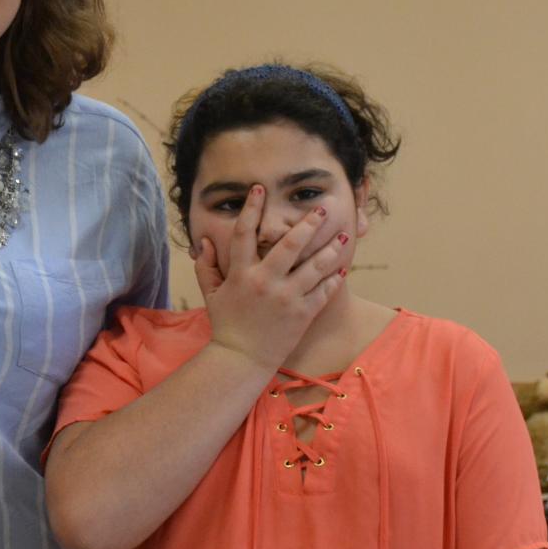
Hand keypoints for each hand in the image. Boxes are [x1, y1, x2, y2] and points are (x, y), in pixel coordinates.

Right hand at [193, 187, 345, 370]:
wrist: (242, 359)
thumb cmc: (226, 325)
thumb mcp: (211, 294)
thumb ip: (206, 266)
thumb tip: (204, 241)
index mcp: (241, 274)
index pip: (244, 234)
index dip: (252, 209)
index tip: (260, 189)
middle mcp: (265, 282)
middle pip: (290, 244)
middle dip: (308, 223)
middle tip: (322, 208)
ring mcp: (286, 298)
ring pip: (315, 266)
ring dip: (331, 248)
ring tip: (343, 234)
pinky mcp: (303, 314)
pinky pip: (323, 291)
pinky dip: (334, 279)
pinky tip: (342, 267)